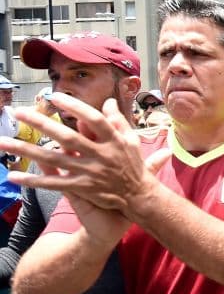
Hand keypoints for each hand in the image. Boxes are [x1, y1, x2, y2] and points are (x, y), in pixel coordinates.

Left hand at [3, 95, 169, 216]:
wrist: (139, 196)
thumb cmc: (134, 165)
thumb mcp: (132, 140)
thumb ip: (118, 120)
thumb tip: (109, 101)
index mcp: (113, 140)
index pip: (93, 119)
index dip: (74, 107)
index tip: (54, 96)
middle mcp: (100, 155)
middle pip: (67, 138)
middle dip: (42, 124)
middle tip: (18, 112)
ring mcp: (89, 172)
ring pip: (54, 160)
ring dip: (27, 151)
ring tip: (3, 142)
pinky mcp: (82, 188)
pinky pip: (54, 183)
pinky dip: (33, 180)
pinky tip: (13, 176)